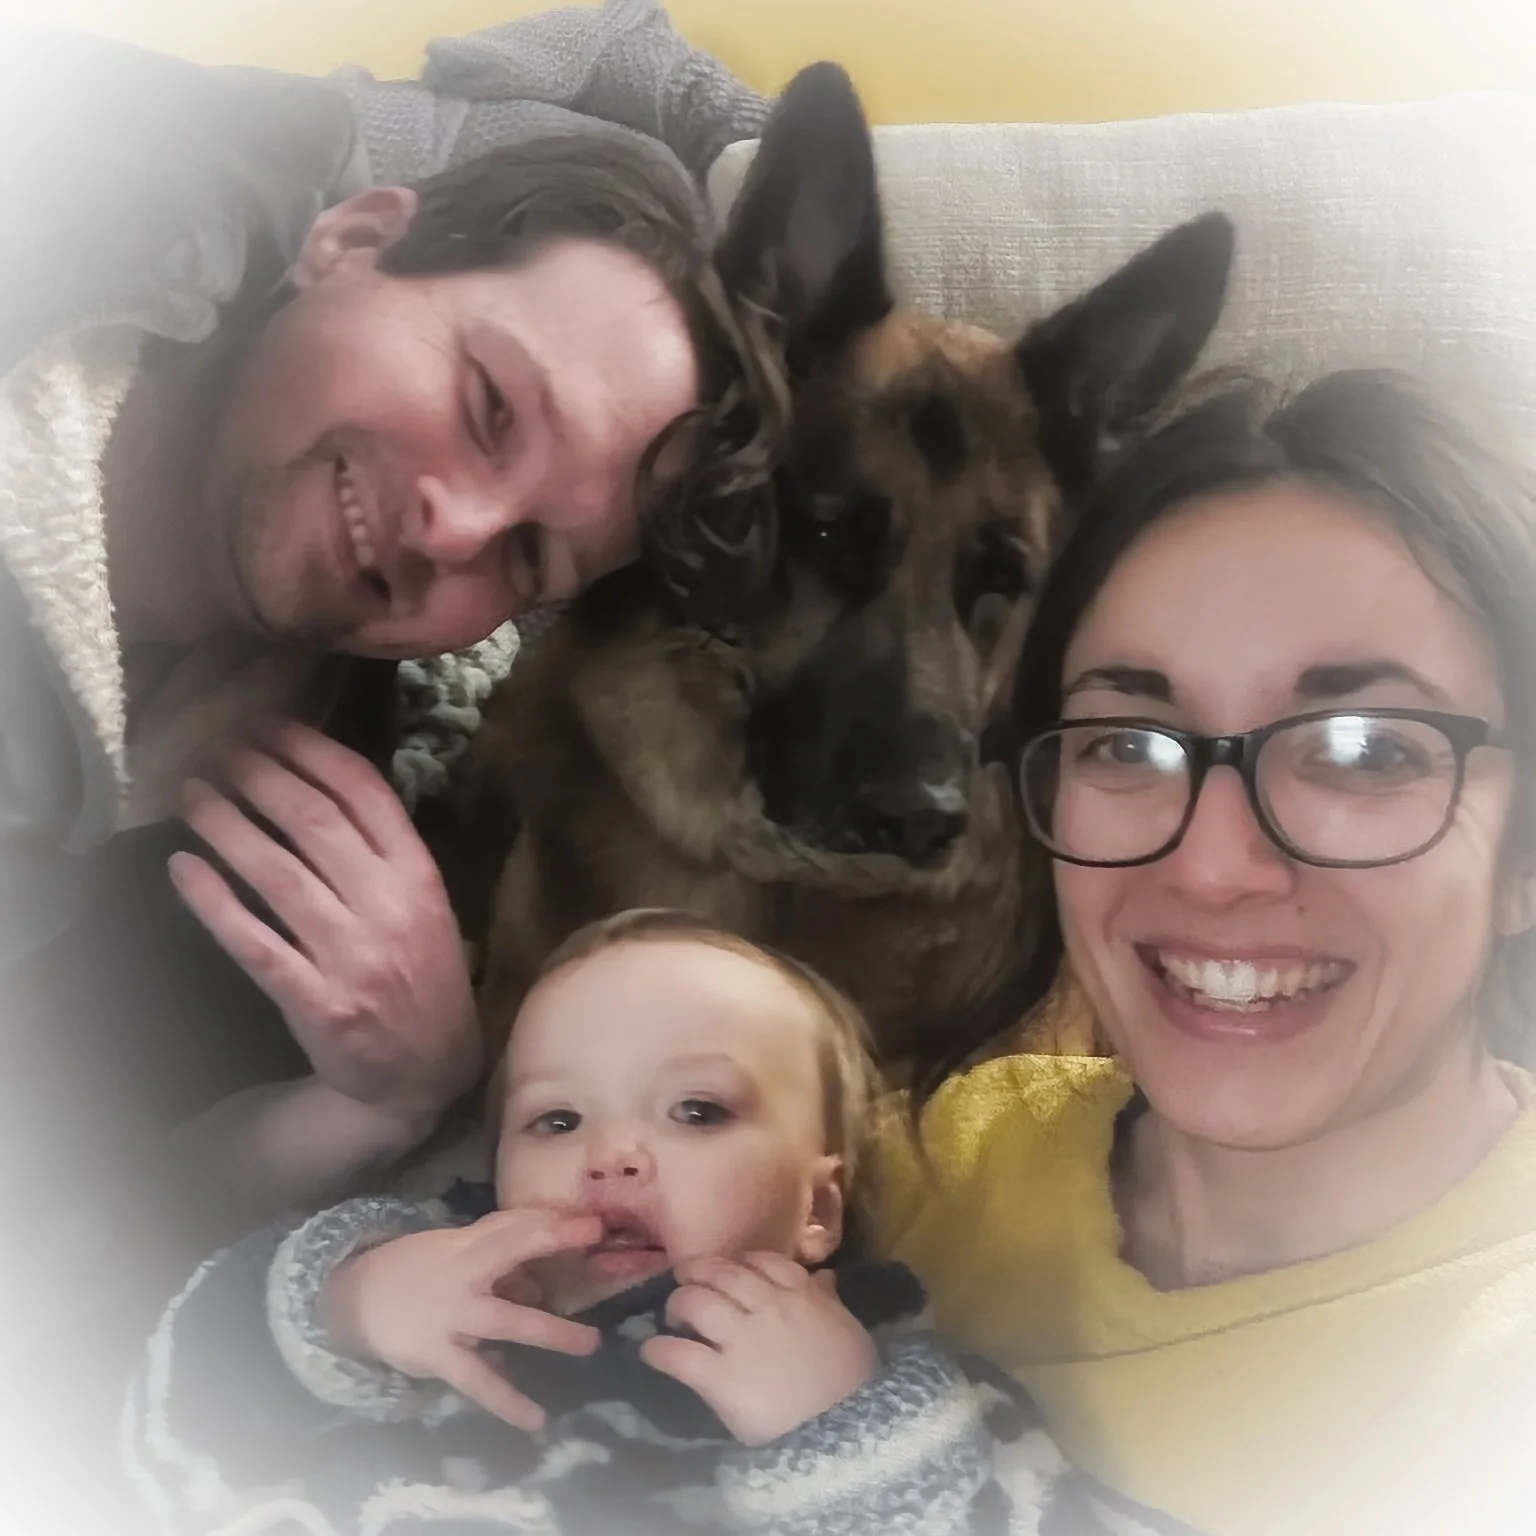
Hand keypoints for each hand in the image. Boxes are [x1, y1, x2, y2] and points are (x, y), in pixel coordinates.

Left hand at [171, 719, 479, 1135]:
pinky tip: (183, 868)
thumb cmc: (422, 977)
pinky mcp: (317, 1002)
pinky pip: (254, 942)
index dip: (312, 750)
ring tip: (192, 792)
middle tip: (220, 748)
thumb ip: (386, 851)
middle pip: (315, 822)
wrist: (425, 1074)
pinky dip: (214, 902)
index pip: (366, 793)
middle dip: (260, 775)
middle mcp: (390, 909)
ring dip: (227, 825)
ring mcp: (353, 957)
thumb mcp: (428, 905)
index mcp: (421, 877)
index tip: (270, 725)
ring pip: (278, 874)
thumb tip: (319, 780)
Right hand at [323, 1208, 603, 1430]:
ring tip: (591, 1344)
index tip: (595, 1224)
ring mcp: (451, 1316)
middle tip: (599, 1239)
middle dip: (552, 1242)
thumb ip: (494, 1257)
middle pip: (509, 1249)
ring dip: (551, 1331)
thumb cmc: (415, 1271)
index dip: (552, 1223)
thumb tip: (543, 1271)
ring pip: (507, 1320)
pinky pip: (478, 1381)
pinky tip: (536, 1420)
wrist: (352, 1299)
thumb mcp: (451, 1251)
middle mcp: (461, 1273)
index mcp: (465, 1245)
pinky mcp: (438, 1356)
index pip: (512, 1225)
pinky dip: (507, 1400)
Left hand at [639, 1254, 878, 1445]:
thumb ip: (829, 1301)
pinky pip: (680, 1355)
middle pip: (721, 1274)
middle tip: (685, 1279)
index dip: (739, 1261)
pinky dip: (659, 1351)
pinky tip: (651, 1352)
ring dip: (678, 1304)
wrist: (848, 1431)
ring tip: (672, 1315)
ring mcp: (741, 1339)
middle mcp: (766, 1306)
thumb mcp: (849, 1331)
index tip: (728, 1268)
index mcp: (801, 1294)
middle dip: (698, 1272)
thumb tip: (824, 1277)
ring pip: (696, 1302)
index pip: (762, 1261)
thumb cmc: (855, 1383)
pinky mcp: (720, 1378)